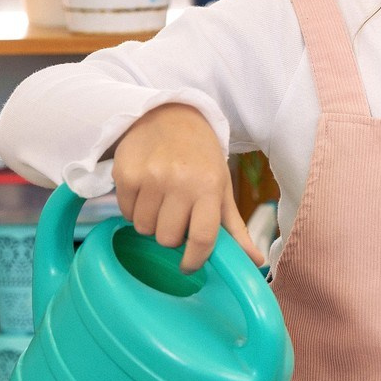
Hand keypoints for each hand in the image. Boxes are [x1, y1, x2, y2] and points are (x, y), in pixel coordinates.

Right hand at [109, 103, 264, 272]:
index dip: (194, 260)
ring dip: (151, 223)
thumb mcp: (222, 188)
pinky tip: (145, 192)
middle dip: (172, 236)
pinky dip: (134, 210)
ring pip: (143, 228)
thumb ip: (235, 229)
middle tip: (177, 217)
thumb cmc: (201, 158)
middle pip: (167, 239)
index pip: (202, 238)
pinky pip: (125, 212)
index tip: (189, 265)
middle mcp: (180, 182)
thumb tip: (256, 261)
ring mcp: (150, 177)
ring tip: (161, 202)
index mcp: (210, 187)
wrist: (171, 116)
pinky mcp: (125, 173)